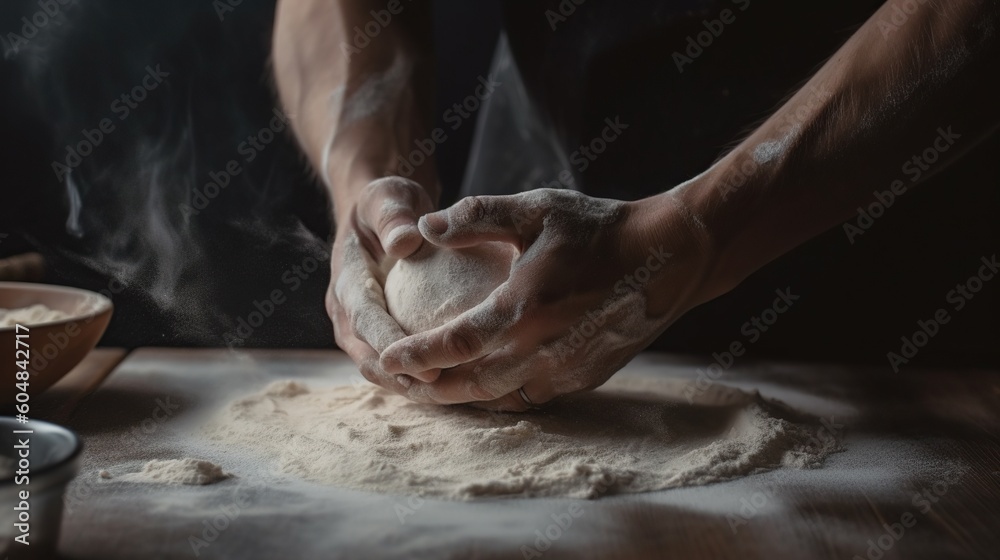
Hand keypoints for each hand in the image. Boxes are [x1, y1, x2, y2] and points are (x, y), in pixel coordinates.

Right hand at [327, 176, 438, 392]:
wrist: (379, 214)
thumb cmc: (387, 203)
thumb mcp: (388, 197)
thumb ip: (393, 216)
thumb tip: (405, 241)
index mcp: (345, 280)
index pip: (363, 318)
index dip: (389, 342)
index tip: (422, 359)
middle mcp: (346, 311)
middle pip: (368, 356)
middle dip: (401, 378)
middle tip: (444, 392)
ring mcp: (360, 327)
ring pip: (381, 368)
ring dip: (411, 386)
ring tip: (454, 396)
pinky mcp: (377, 335)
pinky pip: (398, 362)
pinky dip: (421, 376)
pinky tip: (460, 383)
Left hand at [379, 188, 714, 410]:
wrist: (668, 258)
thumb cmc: (599, 229)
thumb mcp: (535, 210)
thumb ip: (476, 217)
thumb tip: (423, 227)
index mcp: (522, 310)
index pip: (453, 345)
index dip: (414, 355)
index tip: (386, 357)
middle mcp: (540, 351)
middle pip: (468, 385)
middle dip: (426, 388)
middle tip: (396, 381)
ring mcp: (565, 371)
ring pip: (498, 397)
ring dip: (460, 396)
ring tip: (429, 387)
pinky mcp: (583, 378)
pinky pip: (529, 395)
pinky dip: (498, 393)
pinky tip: (482, 382)